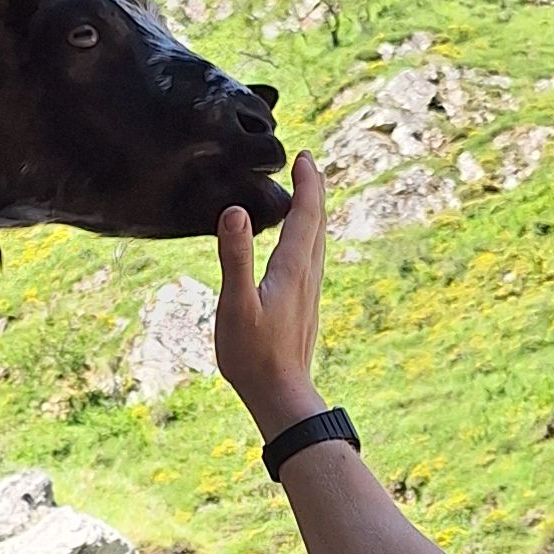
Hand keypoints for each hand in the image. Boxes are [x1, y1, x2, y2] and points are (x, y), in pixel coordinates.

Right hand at [216, 148, 328, 439]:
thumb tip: (236, 211)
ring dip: (313, 214)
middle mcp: (307, 276)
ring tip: (307, 196)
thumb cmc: (253, 355)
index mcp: (292, 269)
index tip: (305, 157)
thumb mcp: (236, 304)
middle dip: (314, 191)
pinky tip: (300, 249)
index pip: (305, 215)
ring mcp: (309, 292)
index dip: (306, 185)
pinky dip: (309, 239)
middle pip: (318, 224)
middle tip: (309, 165)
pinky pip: (312, 260)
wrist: (281, 396)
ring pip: (318, 242)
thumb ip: (235, 257)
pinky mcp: (304, 307)